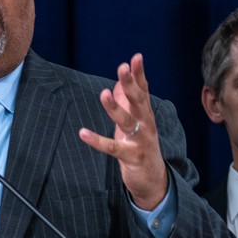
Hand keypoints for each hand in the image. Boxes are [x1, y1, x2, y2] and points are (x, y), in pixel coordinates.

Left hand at [79, 53, 167, 209]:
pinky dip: (98, 141)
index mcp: (145, 114)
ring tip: (103, 94)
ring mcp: (140, 141)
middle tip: (122, 68)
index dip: (140, 74)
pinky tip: (82, 133)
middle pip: (139, 101)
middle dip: (130, 84)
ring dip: (115, 108)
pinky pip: (113, 148)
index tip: (136, 57)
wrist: (154, 181)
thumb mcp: (135, 123)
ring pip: (127, 122)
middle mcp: (146, 125)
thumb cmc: (141, 147)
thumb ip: (128, 104)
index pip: (143, 90)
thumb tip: (117, 85)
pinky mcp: (132, 157)